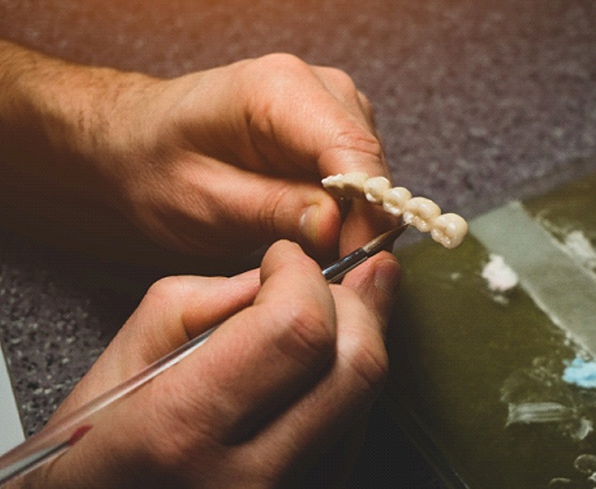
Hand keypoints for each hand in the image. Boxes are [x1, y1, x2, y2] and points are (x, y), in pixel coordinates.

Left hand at [0, 44, 390, 258]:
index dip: (365, 216)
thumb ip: (274, 210)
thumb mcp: (206, 201)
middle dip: (359, 223)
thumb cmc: (160, 166)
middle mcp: (316, 85)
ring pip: (371, 171)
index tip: (352, 265)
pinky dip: (345, 207)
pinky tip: (312, 226)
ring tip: (312, 249)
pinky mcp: (331, 125)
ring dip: (352, 217)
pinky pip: (358, 172)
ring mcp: (329, 102)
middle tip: (329, 270)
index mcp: (279, 90)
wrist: (141, 141)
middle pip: (370, 162)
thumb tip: (339, 228)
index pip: (354, 152)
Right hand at [16, 241, 399, 487]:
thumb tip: (297, 277)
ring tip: (327, 308)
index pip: (297, 329)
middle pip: (356, 364)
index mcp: (186, 425)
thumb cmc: (100, 434)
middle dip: (352, 300)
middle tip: (324, 277)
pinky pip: (355, 426)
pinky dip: (344, 378)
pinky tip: (315, 362)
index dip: (301, 274)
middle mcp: (249, 478)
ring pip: (365, 395)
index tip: (282, 259)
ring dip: (356, 336)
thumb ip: (219, 296)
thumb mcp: (138, 343)